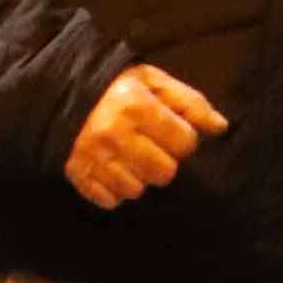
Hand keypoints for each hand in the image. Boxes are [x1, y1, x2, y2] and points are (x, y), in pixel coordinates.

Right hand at [63, 63, 228, 207]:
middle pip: (164, 172)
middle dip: (164, 161)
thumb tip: (221, 127)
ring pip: (137, 190)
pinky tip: (113, 169)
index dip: (183, 138)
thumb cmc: (116, 87)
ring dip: (139, 177)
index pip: (185, 143)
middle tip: (151, 146)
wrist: (62, 93)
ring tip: (131, 157)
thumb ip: (190, 102)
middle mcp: (114, 133)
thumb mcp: (154, 82)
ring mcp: (93, 156)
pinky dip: (115, 189)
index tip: (171, 131)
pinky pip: (111, 200)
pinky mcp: (77, 173)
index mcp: (137, 106)